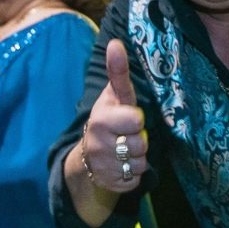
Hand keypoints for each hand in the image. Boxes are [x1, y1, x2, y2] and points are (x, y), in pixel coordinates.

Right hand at [81, 40, 149, 193]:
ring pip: (141, 162)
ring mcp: (103, 166)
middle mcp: (98, 143)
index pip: (134, 119)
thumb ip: (118, 72)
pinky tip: (123, 166)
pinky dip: (134, 174)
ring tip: (125, 150)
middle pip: (141, 142)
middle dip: (139, 139)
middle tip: (127, 135)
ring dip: (138, 158)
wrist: (87, 158)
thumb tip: (116, 42)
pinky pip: (136, 178)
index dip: (136, 120)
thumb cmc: (108, 119)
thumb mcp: (113, 96)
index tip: (130, 119)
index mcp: (101, 119)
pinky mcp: (111, 184)